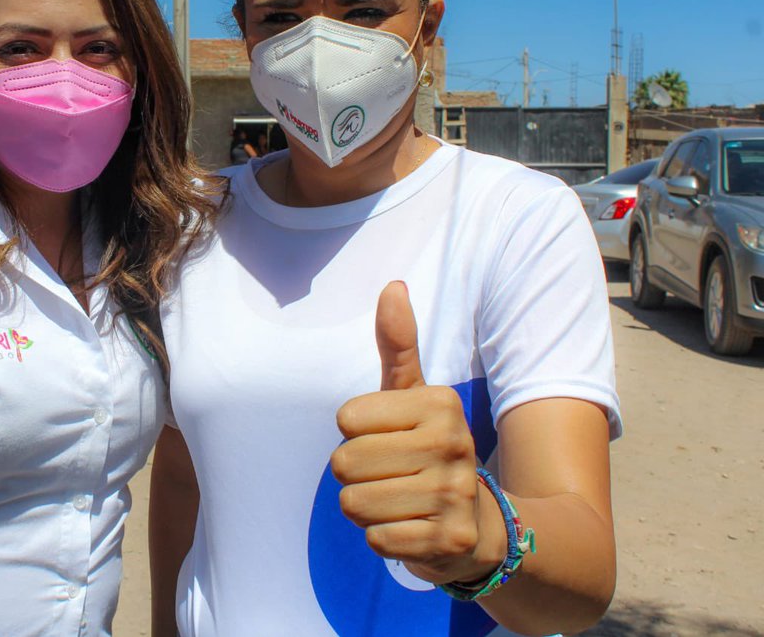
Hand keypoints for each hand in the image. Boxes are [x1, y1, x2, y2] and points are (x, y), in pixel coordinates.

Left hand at [331, 281, 502, 585]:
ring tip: (399, 502)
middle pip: (344, 462)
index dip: (354, 434)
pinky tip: (411, 529)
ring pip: (355, 503)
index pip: (345, 419)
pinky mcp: (448, 541)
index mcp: (440, 403)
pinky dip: (385, 539)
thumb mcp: (417, 396)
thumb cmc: (431, 450)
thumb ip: (399, 344)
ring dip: (366, 509)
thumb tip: (393, 285)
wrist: (483, 527)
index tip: (387, 439)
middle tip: (390, 476)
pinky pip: (376, 540)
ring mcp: (453, 494)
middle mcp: (453, 444)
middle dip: (356, 475)